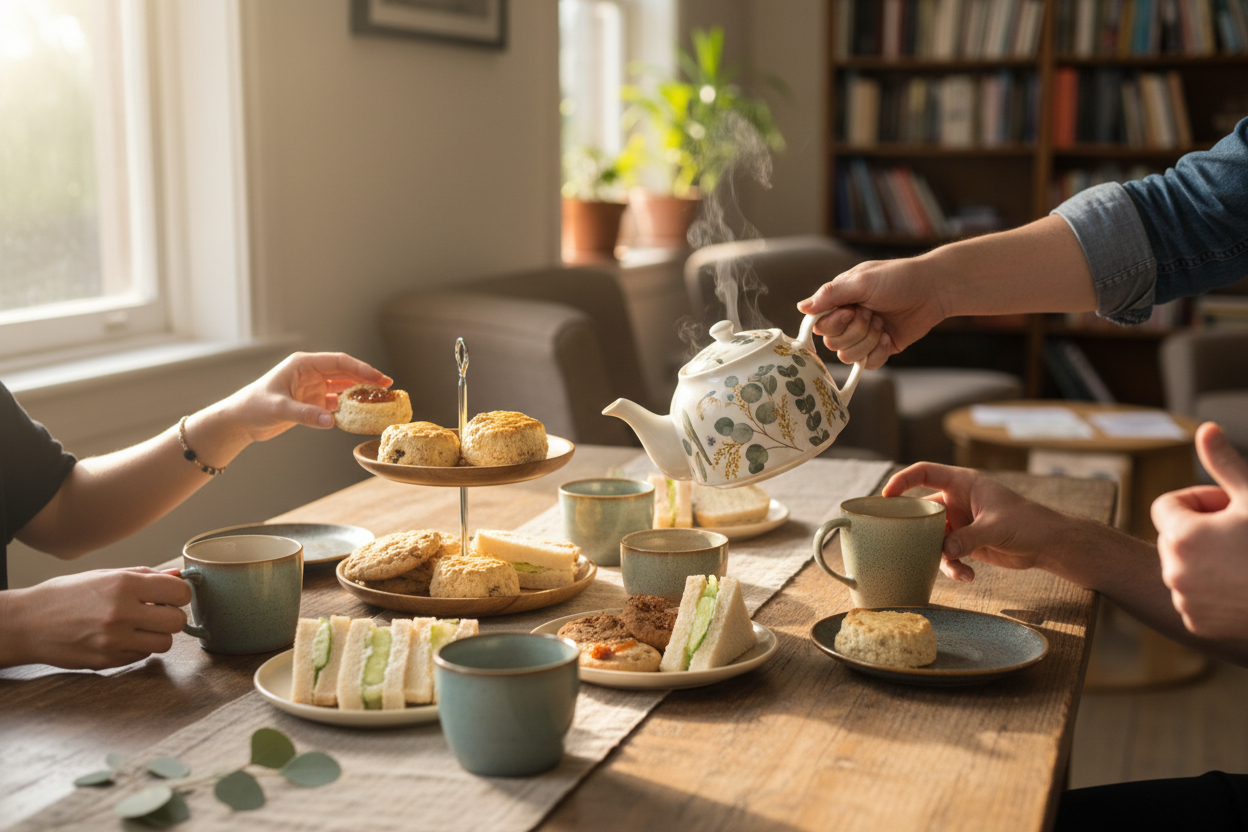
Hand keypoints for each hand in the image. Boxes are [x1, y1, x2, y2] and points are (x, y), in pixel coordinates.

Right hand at [2, 568, 191, 669]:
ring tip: (139, 625)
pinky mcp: (107, 660)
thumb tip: (178, 574)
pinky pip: (143, 655)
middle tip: (157, 611)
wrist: (27, 623)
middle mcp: (121, 613)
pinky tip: (122, 637)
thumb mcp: (104, 576)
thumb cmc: (67, 595)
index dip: (180, 593)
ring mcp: (114, 640)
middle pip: (177, 621)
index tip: (171, 594)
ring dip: (158, 634)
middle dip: (171, 616)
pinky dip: (139, 647)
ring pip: (164, 643)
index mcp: (123, 585)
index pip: (179, 592)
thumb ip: (145, 576)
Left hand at [221, 352, 390, 442]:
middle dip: (367, 379)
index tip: (380, 378)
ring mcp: (313, 387)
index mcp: (303, 364)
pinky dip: (350, 407)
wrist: (240, 421)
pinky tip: (362, 414)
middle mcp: (311, 373)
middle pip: (346, 372)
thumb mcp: (279, 409)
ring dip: (361, 393)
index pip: (339, 362)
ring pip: (344, 387)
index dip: (361, 369)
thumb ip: (306, 414)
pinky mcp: (313, 402)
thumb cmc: (254, 407)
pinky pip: (337, 402)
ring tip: (381, 400)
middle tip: (389, 387)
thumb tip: (331, 422)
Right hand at [797, 256, 948, 368]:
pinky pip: (867, 364)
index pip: (819, 325)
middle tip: (873, 314)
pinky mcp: (880, 349)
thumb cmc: (898, 278)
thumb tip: (801, 308)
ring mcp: (864, 336)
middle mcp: (848, 320)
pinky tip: (889, 337)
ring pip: (848, 356)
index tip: (852, 310)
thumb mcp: (861, 281)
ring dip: (868, 341)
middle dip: (856, 331)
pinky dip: (878, 352)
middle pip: (832, 343)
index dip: (834, 323)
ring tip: (883, 323)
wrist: (934, 290)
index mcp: (840, 302)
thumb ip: (830, 294)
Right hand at [883, 463, 1060, 581]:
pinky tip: (968, 576)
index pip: (925, 473)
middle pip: (921, 509)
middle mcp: (957, 501)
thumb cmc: (1028, 523)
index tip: (886, 497)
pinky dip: (953, 567)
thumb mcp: (997, 527)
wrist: (1048, 544)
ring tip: (955, 569)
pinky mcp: (966, 542)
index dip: (902, 481)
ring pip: (932, 537)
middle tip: (898, 540)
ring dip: (937, 554)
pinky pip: (947, 554)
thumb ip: (969, 537)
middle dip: (912, 527)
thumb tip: (945, 551)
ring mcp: (960, 522)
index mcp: (962, 484)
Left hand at [1151, 423, 1247, 640]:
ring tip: (1245, 559)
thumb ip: (1224, 463)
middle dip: (1201, 529)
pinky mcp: (1197, 624)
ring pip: (1183, 567)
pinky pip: (1193, 597)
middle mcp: (1173, 570)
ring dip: (1206, 558)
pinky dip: (1211, 589)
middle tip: (1242, 532)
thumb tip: (1206, 429)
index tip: (1229, 506)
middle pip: (1174, 537)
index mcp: (1182, 535)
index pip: (1166, 505)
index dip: (1198, 500)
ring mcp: (1184, 600)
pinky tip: (1244, 585)